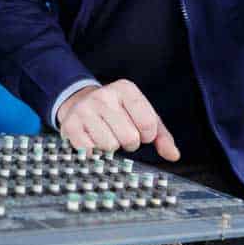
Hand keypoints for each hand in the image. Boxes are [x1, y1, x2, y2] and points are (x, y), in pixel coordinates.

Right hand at [57, 80, 179, 160]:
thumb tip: (173, 155)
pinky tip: (92, 140)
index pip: (148, 123)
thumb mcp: (142, 116)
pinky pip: (91, 151)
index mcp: (125, 89)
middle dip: (129, 143)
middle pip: (129, 138)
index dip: (147, 135)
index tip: (140, 131)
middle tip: (121, 134)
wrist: (80, 103)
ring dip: (111, 148)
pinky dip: (95, 152)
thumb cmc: (118, 113)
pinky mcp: (70, 125)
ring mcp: (84, 109)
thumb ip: (161, 136)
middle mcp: (103, 95)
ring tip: (106, 136)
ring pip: (109, 146)